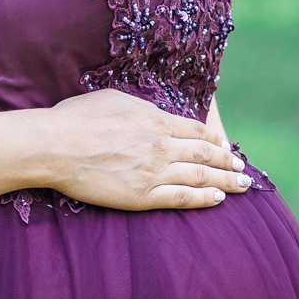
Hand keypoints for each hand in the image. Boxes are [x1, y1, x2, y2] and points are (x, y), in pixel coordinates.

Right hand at [45, 89, 251, 210]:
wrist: (56, 146)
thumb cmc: (77, 118)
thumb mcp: (115, 99)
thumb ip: (142, 108)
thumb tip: (155, 114)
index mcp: (156, 120)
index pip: (197, 131)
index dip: (216, 140)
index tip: (226, 146)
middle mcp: (162, 146)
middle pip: (206, 154)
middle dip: (228, 162)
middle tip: (242, 168)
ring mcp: (154, 172)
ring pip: (200, 177)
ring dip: (225, 181)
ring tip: (241, 185)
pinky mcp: (142, 196)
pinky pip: (181, 198)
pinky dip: (203, 199)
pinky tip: (218, 199)